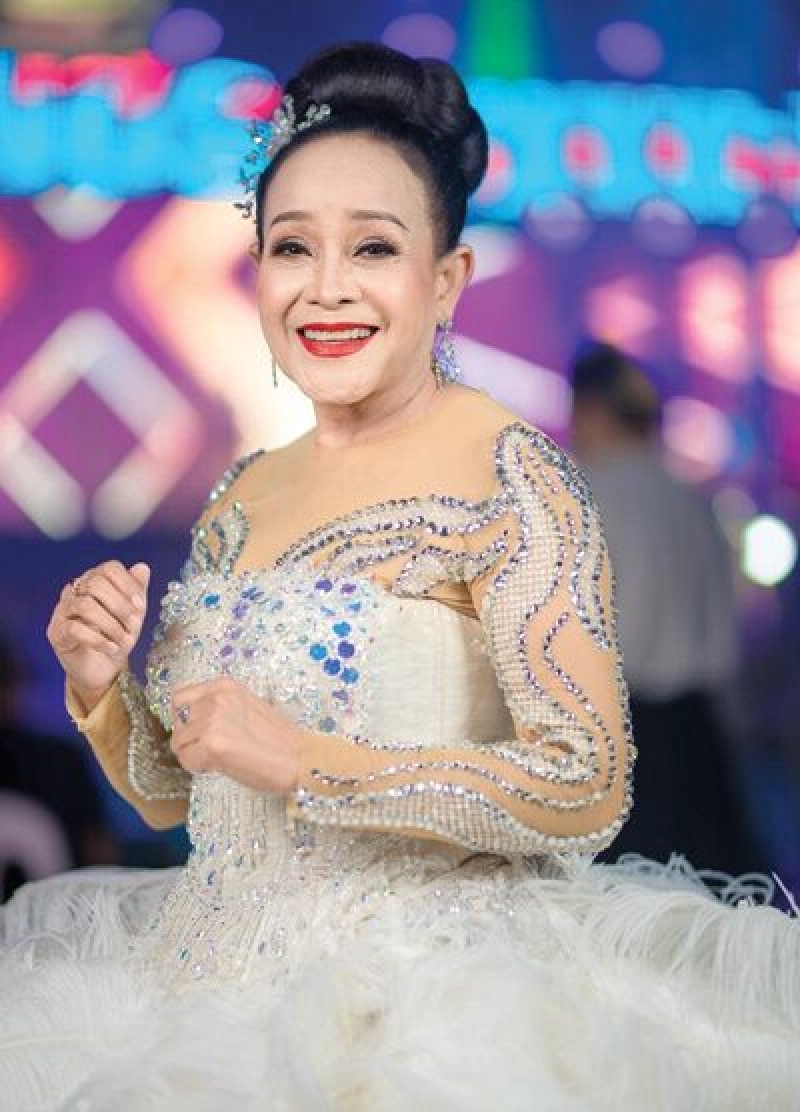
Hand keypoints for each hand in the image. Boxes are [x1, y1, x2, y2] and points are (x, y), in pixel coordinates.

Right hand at [47, 561, 149, 712]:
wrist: (104, 670)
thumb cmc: (117, 638)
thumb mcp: (134, 614)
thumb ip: (137, 590)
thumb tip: (142, 567)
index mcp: (94, 582)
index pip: (109, 568)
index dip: (127, 584)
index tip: (139, 605)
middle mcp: (75, 592)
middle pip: (95, 583)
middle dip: (120, 605)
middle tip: (133, 624)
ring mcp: (62, 611)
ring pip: (85, 605)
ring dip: (111, 625)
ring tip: (124, 640)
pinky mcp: (56, 633)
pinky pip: (74, 629)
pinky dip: (98, 640)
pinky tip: (112, 649)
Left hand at [170, 676, 303, 794]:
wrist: (301, 759)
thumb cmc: (279, 741)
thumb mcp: (246, 709)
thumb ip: (219, 709)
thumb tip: (191, 724)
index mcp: (225, 686)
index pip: (180, 698)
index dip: (186, 720)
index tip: (200, 733)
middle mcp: (216, 697)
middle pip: (178, 723)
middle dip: (191, 740)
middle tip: (215, 751)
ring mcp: (213, 719)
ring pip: (179, 743)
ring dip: (194, 755)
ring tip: (221, 759)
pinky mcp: (212, 743)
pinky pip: (187, 760)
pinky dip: (198, 767)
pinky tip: (220, 766)